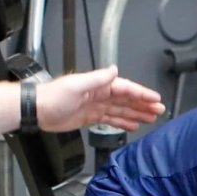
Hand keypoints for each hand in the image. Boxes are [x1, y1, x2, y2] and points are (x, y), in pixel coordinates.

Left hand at [36, 66, 164, 132]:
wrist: (36, 110)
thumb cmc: (52, 96)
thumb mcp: (76, 85)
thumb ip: (97, 78)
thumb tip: (114, 70)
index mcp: (98, 85)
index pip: (125, 88)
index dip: (141, 94)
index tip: (155, 99)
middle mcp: (99, 94)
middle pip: (126, 100)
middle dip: (143, 104)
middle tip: (159, 111)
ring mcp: (95, 106)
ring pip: (121, 110)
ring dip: (136, 113)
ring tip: (151, 119)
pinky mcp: (89, 117)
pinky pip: (110, 119)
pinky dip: (122, 122)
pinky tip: (132, 125)